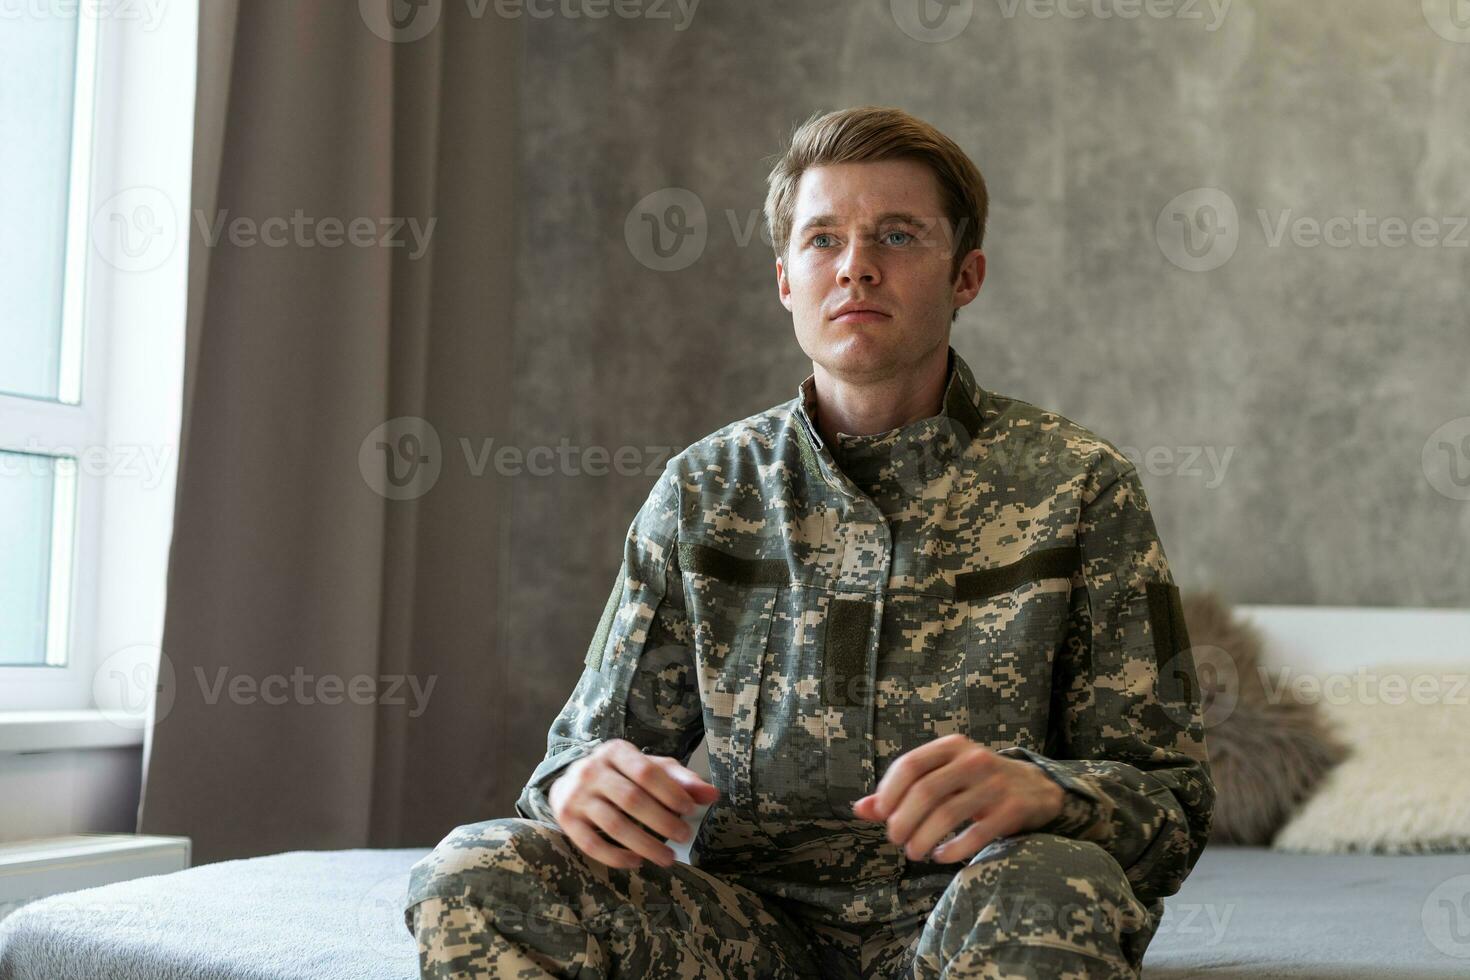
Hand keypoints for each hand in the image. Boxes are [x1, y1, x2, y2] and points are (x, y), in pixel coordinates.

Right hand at [549, 739, 718, 869]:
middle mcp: (592, 769)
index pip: (647, 772)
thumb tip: (713, 794)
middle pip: (631, 799)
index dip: (671, 793)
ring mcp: (576, 795)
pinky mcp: (566, 820)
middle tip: (684, 836)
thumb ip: (681, 780)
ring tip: (667, 858)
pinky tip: (637, 862)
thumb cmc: (621, 776)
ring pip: (613, 824)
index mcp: (616, 751)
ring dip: (645, 844)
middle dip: (662, 821)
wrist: (571, 782)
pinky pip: (591, 844)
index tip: (691, 810)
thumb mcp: (650, 769)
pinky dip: (616, 857)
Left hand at [851, 734, 1064, 863]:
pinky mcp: (1013, 809)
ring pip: (948, 814)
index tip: (883, 816)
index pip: (910, 765)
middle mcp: (973, 760)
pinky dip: (953, 849)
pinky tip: (941, 856)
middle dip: (904, 821)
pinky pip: (977, 833)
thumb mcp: (942, 776)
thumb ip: (901, 791)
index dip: (889, 792)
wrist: (1036, 787)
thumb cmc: (975, 783)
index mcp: (951, 747)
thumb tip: (860, 809)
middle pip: (926, 792)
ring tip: (914, 853)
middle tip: (896, 840)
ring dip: (924, 838)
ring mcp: (995, 784)